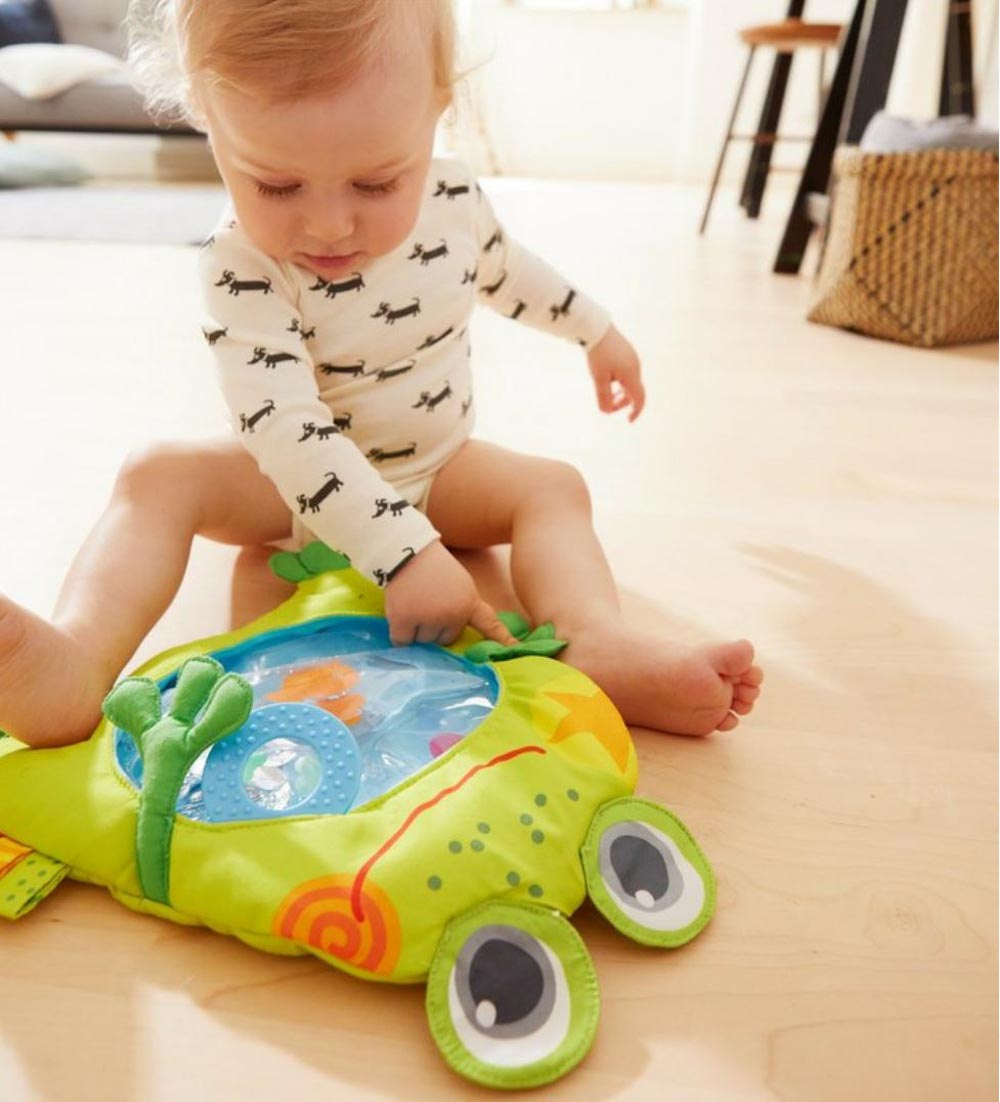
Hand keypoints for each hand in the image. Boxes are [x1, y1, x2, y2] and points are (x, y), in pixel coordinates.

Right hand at [383, 540, 518, 647]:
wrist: (406, 551)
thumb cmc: (433, 569)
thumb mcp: (460, 586)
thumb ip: (461, 610)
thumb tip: (449, 638)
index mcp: (469, 603)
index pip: (490, 625)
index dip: (502, 640)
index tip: (514, 650)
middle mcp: (452, 614)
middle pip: (445, 640)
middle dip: (435, 627)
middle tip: (427, 603)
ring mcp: (429, 618)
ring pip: (423, 642)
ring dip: (416, 629)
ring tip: (414, 603)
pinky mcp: (405, 620)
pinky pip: (403, 641)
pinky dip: (400, 633)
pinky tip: (401, 613)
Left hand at [587, 325, 644, 421]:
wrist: (596, 328)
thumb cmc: (597, 354)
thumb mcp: (598, 379)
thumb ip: (603, 397)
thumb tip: (606, 411)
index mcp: (631, 375)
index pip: (639, 399)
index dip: (635, 412)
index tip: (628, 421)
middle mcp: (636, 367)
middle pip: (634, 391)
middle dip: (623, 401)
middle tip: (607, 404)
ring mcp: (633, 359)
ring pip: (630, 382)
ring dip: (620, 391)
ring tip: (606, 391)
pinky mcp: (628, 353)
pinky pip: (627, 372)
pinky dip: (620, 381)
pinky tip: (607, 377)